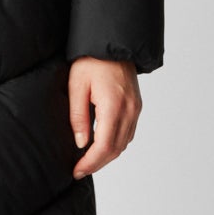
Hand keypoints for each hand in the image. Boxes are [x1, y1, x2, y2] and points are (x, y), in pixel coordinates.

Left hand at [67, 56, 140, 176]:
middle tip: (80, 170)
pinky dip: (116, 144)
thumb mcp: (77, 86)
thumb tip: (81, 143)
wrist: (112, 44)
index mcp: (113, 106)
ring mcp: (136, 109)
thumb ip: (78, 117)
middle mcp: (129, 110)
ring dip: (107, 156)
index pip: (104, 145)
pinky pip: (128, 133)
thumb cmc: (91, 61)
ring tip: (89, 162)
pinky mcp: (136, 106)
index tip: (77, 170)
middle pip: (116, 149)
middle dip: (97, 163)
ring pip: (124, 143)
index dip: (90, 162)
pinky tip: (102, 146)